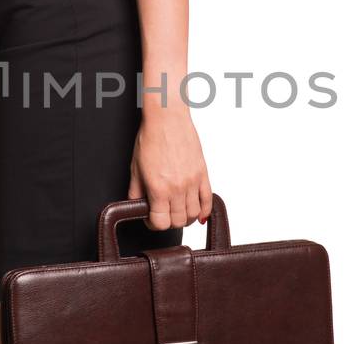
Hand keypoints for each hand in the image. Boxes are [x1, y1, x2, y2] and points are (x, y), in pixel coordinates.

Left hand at [128, 106, 211, 230]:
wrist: (167, 118)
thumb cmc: (150, 138)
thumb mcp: (135, 168)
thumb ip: (135, 192)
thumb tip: (136, 206)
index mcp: (158, 188)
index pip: (161, 223)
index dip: (153, 224)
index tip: (150, 218)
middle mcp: (177, 188)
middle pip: (177, 221)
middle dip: (168, 222)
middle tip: (162, 213)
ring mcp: (192, 182)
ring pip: (193, 214)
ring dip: (184, 217)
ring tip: (177, 211)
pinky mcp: (202, 174)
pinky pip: (208, 200)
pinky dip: (204, 211)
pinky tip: (197, 213)